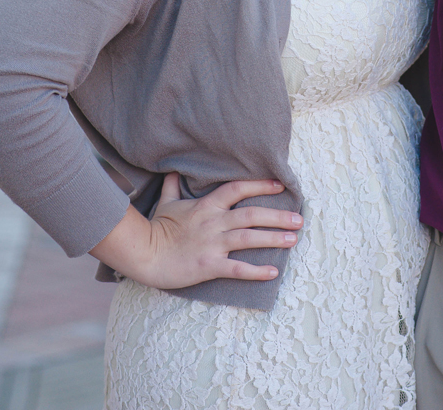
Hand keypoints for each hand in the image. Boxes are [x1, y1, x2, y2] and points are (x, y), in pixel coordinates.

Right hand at [90, 175, 301, 287]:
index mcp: (207, 206)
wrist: (144, 254)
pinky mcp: (209, 265)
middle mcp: (214, 222)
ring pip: (249, 238)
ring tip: (294, 239)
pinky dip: (256, 270)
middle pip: (252, 214)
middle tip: (299, 218)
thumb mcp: (167, 204)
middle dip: (278, 215)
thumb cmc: (157, 229)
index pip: (238, 189)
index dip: (260, 185)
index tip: (280, 184)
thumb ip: (173, 187)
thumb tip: (173, 171)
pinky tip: (273, 271)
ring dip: (274, 238)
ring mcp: (212, 244)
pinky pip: (237, 268)